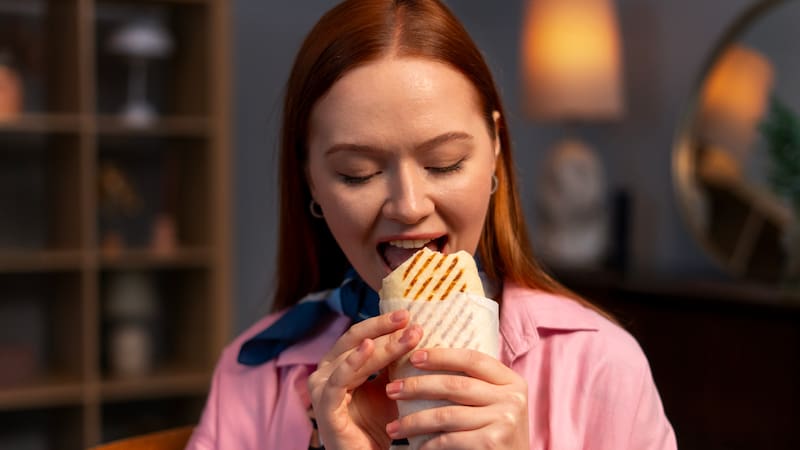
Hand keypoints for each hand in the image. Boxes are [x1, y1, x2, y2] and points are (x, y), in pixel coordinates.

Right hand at [308, 310, 422, 449]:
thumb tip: (417, 330)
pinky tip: (368, 347)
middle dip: (382, 326)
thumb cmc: (380, 425)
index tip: (410, 314)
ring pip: (352, 356)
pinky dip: (353, 361)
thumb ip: (396, 362)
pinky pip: (339, 380)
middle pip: (355, 339)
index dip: (384, 323)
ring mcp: (322, 387)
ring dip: (382, 344)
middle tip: (408, 317)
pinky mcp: (324, 406)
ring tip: (406, 334)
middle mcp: (327, 370)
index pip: (362, 334)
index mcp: (340, 363)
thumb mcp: (392, 387)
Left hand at [384, 348, 528, 448]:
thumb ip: (474, 384)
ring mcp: (504, 421)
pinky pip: (450, 439)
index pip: (472, 359)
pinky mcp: (492, 443)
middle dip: (417, 386)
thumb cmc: (496, 434)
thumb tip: (427, 359)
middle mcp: (512, 398)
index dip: (441, 356)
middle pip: (455, 385)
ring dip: (414, 421)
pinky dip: (429, 443)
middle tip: (391, 389)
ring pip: (447, 414)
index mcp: (512, 382)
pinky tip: (416, 445)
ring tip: (393, 426)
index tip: (413, 357)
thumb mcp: (494, 404)